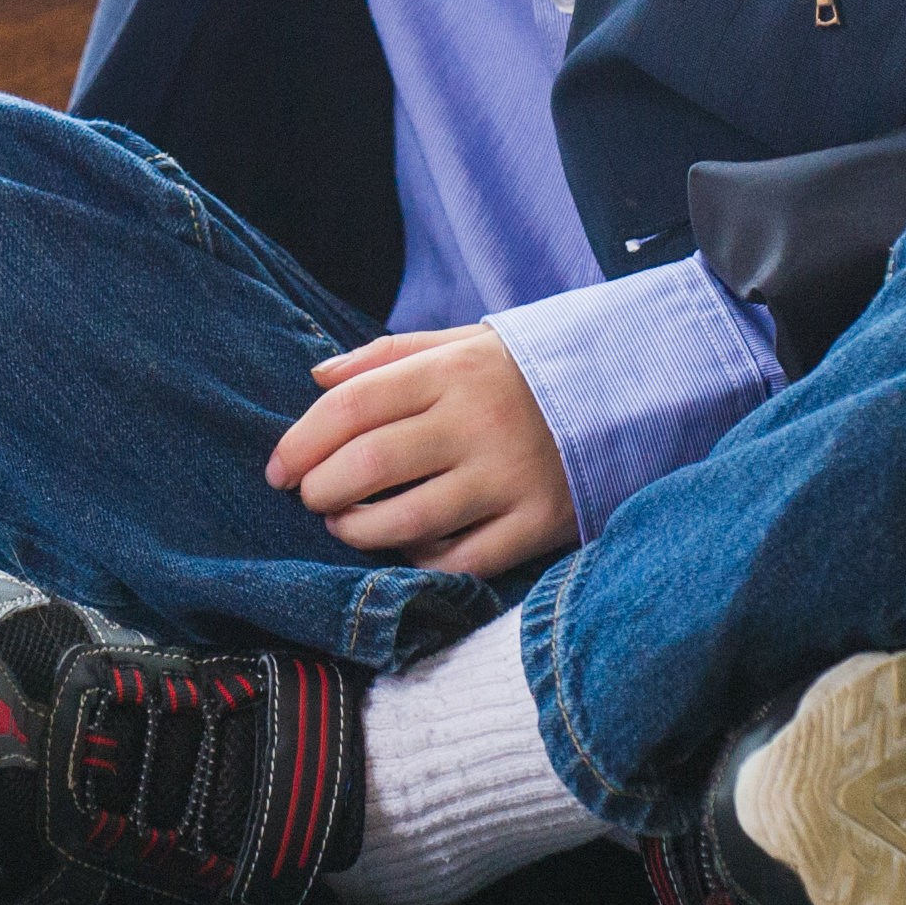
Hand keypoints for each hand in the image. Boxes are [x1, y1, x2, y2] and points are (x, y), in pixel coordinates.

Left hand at [265, 325, 575, 578]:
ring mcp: (508, 477)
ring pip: (407, 521)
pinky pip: (459, 559)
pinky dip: (419, 560)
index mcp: (450, 371)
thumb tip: (317, 377)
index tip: (278, 469)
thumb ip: (386, 356)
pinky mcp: (536, 523)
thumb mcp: (459, 344)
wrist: (627, 393)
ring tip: (344, 525)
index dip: (301, 442)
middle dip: (321, 490)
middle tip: (310, 498)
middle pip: (369, 465)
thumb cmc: (519, 373)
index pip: (351, 406)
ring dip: (356, 532)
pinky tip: (406, 547)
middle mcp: (477, 422)